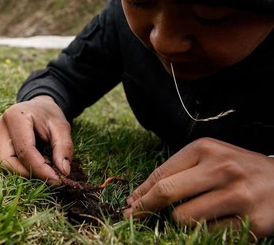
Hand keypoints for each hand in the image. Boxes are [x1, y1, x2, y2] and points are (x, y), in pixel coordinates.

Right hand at [0, 95, 73, 184]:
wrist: (38, 107)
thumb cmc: (49, 115)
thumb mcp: (62, 127)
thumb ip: (64, 147)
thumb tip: (63, 172)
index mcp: (15, 117)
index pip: (24, 150)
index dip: (40, 168)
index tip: (57, 179)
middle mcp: (0, 126)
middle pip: (7, 161)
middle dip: (29, 173)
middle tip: (50, 175)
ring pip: (4, 165)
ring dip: (25, 172)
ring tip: (44, 167)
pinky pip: (6, 163)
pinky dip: (21, 169)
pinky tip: (35, 164)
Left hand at [124, 137, 273, 238]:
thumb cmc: (240, 170)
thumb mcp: (211, 158)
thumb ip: (179, 171)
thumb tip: (141, 196)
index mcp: (207, 149)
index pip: (162, 173)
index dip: (141, 192)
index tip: (130, 204)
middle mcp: (222, 168)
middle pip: (166, 192)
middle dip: (144, 207)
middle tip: (133, 216)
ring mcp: (238, 195)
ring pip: (183, 217)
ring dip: (179, 221)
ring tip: (192, 214)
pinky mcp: (252, 221)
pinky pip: (208, 233)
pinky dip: (204, 232)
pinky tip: (214, 222)